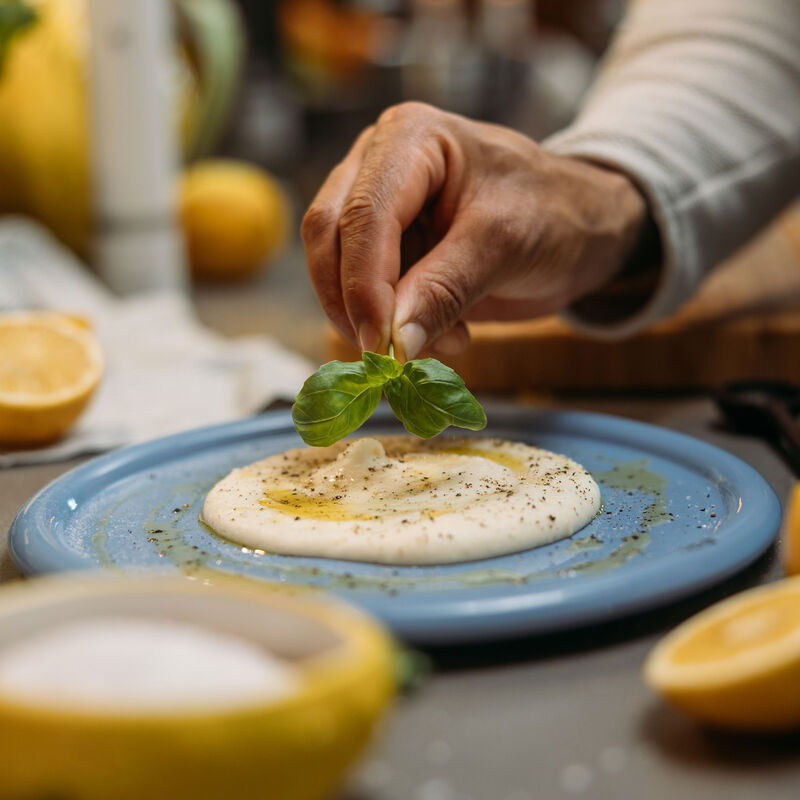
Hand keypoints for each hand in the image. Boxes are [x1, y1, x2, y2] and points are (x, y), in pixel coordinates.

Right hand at [302, 102, 645, 360]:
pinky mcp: (386, 249)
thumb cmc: (555, 214)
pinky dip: (395, 326)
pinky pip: (363, 293)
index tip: (382, 345)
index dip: (364, 285)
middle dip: (357, 304)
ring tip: (447, 340)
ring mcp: (377, 206)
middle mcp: (379, 164)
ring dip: (378, 320)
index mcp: (410, 139)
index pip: (363, 215)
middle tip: (394, 355)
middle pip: (330, 237)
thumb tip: (394, 342)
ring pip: (337, 270)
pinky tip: (447, 335)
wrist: (582, 228)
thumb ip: (446, 289)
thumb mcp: (506, 245)